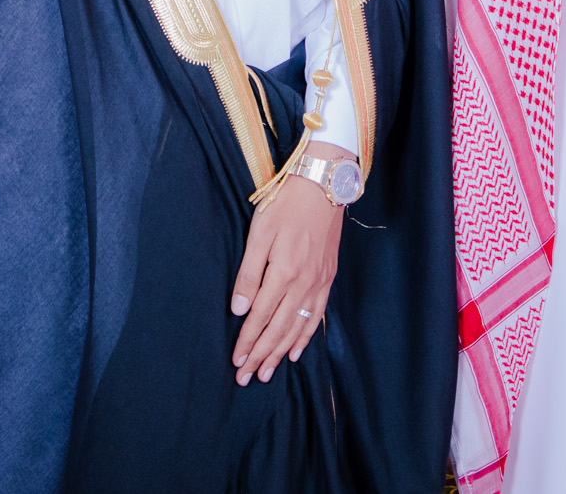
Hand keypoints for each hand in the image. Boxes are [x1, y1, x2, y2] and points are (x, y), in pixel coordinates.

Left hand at [230, 142, 345, 386]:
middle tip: (247, 379)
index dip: (248, 342)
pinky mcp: (328, 279)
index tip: (237, 362)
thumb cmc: (286, 205)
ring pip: (297, 327)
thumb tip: (238, 309)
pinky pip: (316, 315)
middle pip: (278, 329)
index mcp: (283, 272)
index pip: (260, 317)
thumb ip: (249, 273)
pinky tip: (295, 352)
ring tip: (268, 373)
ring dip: (281, 352)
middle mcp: (303, 283)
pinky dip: (305, 336)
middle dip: (261, 355)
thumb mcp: (260, 233)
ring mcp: (318, 283)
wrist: (323, 187)